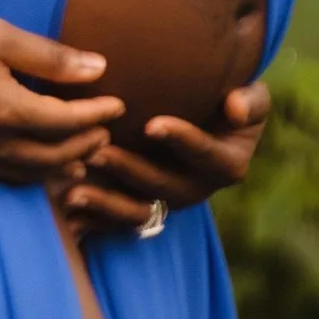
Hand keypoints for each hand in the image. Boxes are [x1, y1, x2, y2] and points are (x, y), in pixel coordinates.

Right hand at [0, 0, 124, 185]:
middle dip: (83, 145)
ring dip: (57, 166)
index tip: (118, 102)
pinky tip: (28, 159)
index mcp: (4, 111)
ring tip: (79, 156)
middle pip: (50, 158)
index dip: (96, 114)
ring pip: (24, 173)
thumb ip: (47, 57)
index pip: (66, 124)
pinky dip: (25, 171)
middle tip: (104, 130)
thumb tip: (97, 68)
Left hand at [59, 81, 272, 235]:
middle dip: (130, 171)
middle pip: (164, 186)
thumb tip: (235, 108)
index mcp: (228, 164)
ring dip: (106, 203)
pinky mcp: (143, 206)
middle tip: (98, 151)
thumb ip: (251, 101)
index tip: (153, 124)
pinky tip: (65, 210)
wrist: (210, 115)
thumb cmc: (231, 100)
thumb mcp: (253, 98)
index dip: (182, 141)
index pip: (207, 155)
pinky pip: (118, 221)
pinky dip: (93, 219)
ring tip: (73, 191)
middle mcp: (197, 188)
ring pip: (138, 210)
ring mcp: (169, 200)